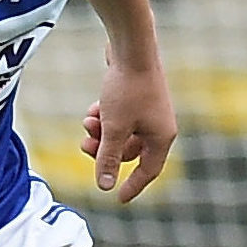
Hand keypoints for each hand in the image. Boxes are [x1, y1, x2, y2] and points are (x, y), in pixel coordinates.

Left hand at [78, 62, 176, 203]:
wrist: (131, 47)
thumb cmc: (127, 89)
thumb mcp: (113, 128)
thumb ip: (109, 159)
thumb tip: (106, 186)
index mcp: (161, 137)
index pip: (149, 171)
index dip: (133, 186)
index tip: (119, 199)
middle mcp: (159, 125)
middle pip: (130, 152)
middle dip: (105, 150)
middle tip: (85, 145)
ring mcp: (149, 111)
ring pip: (121, 134)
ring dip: (102, 132)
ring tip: (88, 122)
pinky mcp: (137, 98)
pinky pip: (119, 118)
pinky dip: (105, 117)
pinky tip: (93, 110)